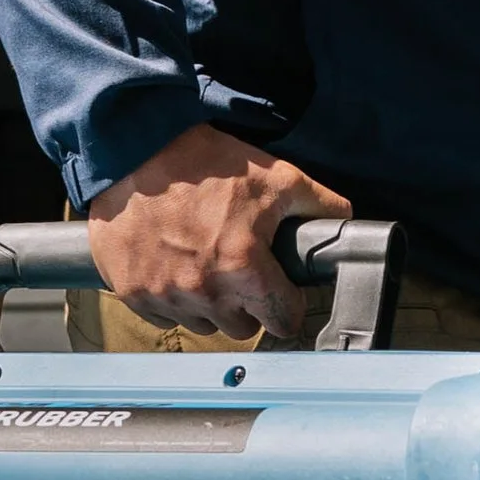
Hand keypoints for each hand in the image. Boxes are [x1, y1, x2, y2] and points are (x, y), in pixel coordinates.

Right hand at [87, 126, 351, 342]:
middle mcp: (204, 291)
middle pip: (243, 329)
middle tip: (240, 269)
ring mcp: (165, 296)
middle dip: (248, 306)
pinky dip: (172, 298)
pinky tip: (172, 264)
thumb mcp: (275, 175)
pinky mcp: (133, 294)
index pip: (283, 322)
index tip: (280, 291)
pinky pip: (165, 316)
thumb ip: (319, 206)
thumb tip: (345, 226)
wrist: (133, 149)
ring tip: (204, 262)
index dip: (286, 304)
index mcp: (243, 268)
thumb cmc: (205, 162)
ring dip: (209, 304)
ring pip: (203, 325)